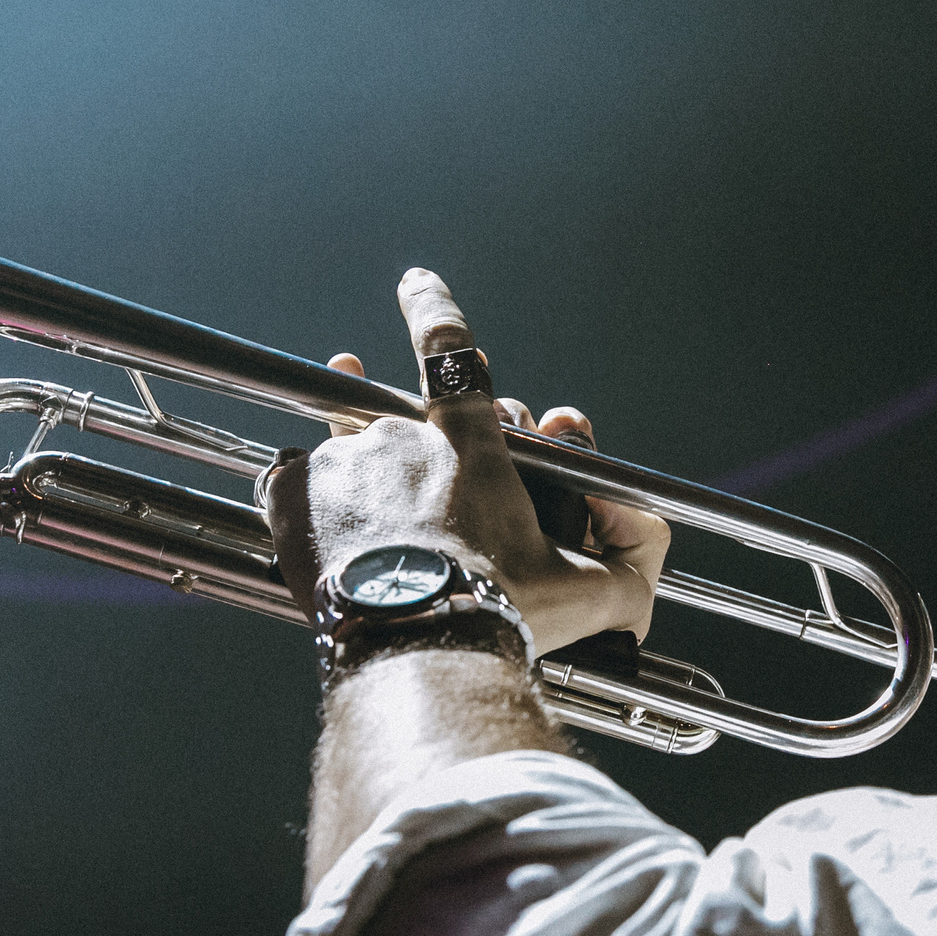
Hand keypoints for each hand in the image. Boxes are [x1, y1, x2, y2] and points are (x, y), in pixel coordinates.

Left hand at [263, 269, 668, 657]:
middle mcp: (402, 437)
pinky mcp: (291, 496)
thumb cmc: (504, 616)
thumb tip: (647, 522)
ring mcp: (341, 462)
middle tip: (435, 503)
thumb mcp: (590, 594)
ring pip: (349, 456)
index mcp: (468, 444)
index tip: (415, 282)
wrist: (417, 653)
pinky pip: (289, 479)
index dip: (432, 310)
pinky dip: (307, 499)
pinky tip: (324, 529)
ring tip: (372, 529)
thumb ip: (633, 555)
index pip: (449, 353)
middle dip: (421, 450)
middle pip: (404, 424)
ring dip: (362, 480)